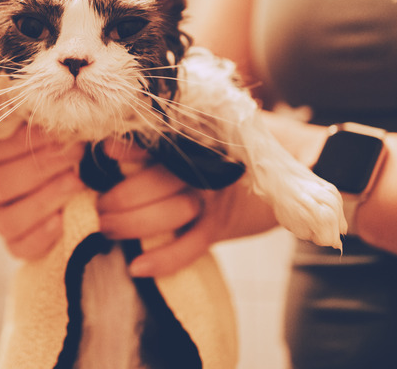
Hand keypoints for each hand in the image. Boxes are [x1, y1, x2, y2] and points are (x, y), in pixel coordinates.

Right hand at [0, 125, 84, 259]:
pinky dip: (42, 235)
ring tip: (77, 184)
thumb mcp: (45, 132)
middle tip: (75, 154)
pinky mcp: (14, 244)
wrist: (67, 179)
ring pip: (8, 219)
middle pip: (0, 185)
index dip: (27, 143)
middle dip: (42, 168)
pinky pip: (20, 247)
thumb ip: (43, 126)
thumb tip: (53, 116)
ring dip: (46, 200)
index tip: (60, 133)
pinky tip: (64, 219)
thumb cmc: (53, 148)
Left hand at [99, 140, 277, 277]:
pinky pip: (191, 246)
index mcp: (197, 138)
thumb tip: (114, 142)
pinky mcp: (222, 225)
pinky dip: (164, 259)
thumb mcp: (210, 129)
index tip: (104, 152)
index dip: (129, 149)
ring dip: (133, 225)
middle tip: (98, 207)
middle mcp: (205, 165)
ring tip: (107, 229)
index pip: (157, 141)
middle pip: (155, 181)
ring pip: (168, 212)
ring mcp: (215, 196)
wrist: (298, 161)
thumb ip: (172, 134)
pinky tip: (137, 267)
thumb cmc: (237, 145)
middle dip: (120, 197)